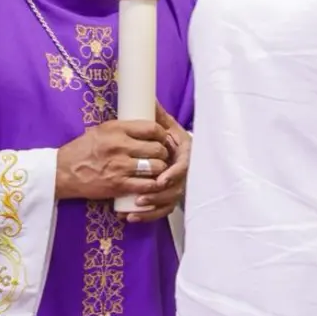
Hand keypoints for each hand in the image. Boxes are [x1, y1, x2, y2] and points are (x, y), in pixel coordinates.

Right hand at [56, 118, 169, 201]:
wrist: (62, 172)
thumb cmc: (82, 150)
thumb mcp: (101, 130)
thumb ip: (123, 129)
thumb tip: (147, 125)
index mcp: (116, 129)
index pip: (151, 128)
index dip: (162, 134)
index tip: (163, 139)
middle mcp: (119, 146)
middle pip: (157, 148)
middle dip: (163, 153)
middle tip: (162, 156)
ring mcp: (120, 167)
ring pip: (155, 167)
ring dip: (160, 169)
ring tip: (157, 169)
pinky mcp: (118, 185)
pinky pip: (146, 185)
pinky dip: (153, 185)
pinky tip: (152, 183)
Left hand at [124, 103, 191, 223]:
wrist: (177, 156)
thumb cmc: (169, 140)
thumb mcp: (167, 126)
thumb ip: (158, 117)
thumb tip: (150, 98)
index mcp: (185, 154)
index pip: (184, 166)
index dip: (173, 174)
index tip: (160, 179)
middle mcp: (184, 173)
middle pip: (176, 188)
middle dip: (158, 194)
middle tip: (141, 197)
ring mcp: (178, 187)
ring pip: (168, 201)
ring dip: (152, 206)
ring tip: (134, 206)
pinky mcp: (170, 199)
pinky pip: (161, 211)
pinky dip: (147, 216)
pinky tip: (131, 217)